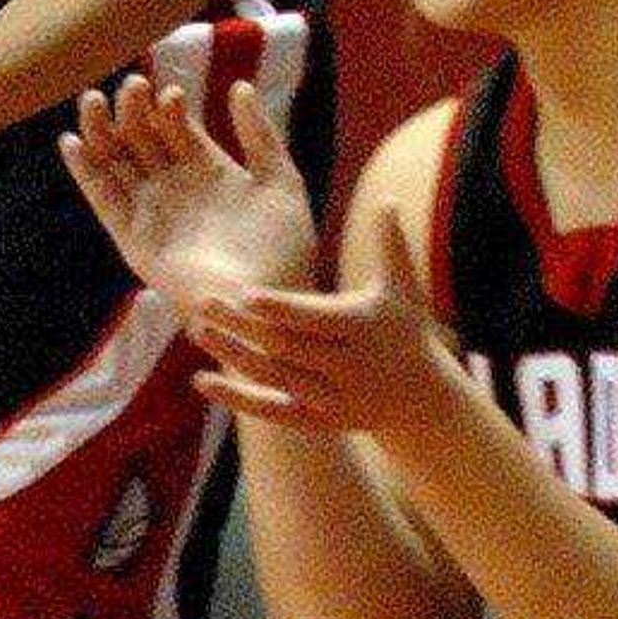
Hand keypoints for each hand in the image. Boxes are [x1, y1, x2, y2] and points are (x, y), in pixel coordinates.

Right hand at [61, 72, 317, 320]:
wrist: (272, 305)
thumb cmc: (286, 249)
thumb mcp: (280, 181)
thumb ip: (260, 135)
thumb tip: (236, 85)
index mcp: (207, 170)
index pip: (173, 126)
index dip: (165, 104)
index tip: (170, 91)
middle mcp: (173, 187)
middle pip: (138, 138)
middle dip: (130, 109)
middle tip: (130, 85)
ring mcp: (152, 212)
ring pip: (115, 162)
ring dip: (101, 131)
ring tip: (94, 100)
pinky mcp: (135, 240)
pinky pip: (104, 201)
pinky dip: (85, 173)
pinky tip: (72, 142)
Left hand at [183, 237, 468, 436]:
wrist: (421, 398)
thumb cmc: (403, 330)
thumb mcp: (403, 289)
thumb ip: (389, 245)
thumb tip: (388, 198)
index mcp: (364, 328)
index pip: (317, 319)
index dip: (281, 308)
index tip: (245, 293)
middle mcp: (349, 366)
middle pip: (287, 347)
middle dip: (244, 326)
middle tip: (202, 301)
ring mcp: (333, 398)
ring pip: (274, 377)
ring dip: (233, 355)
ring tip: (196, 329)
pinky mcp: (317, 420)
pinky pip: (271, 411)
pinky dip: (236, 398)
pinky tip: (201, 380)